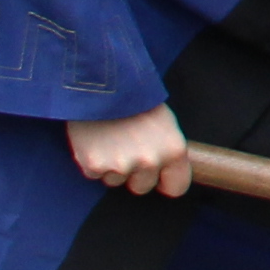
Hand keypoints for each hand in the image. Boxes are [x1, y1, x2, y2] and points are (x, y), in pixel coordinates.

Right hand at [69, 105, 195, 195]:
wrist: (101, 81)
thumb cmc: (135, 99)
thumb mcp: (165, 122)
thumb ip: (167, 150)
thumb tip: (169, 172)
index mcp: (174, 150)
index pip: (176, 188)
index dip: (165, 181)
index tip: (158, 175)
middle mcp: (150, 161)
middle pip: (142, 187)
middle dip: (134, 173)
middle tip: (127, 146)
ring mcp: (121, 165)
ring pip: (116, 181)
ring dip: (112, 166)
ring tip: (111, 139)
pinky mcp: (94, 165)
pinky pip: (94, 174)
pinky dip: (93, 161)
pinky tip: (95, 140)